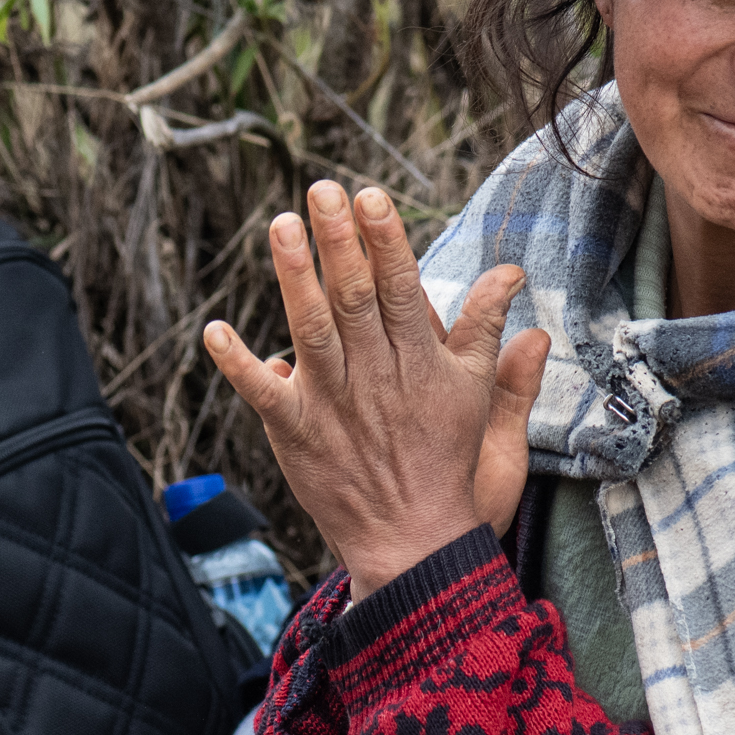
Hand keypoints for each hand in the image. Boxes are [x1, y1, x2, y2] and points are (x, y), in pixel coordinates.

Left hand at [204, 179, 549, 600]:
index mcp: (422, 366)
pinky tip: (216, 331)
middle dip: (339, 241)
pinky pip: (264, 394)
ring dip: (294, 277)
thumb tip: (518, 287)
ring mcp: (334, 405)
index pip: (400, 289)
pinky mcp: (299, 434)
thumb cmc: (454, 476)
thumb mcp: (487, 407)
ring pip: (312, 330)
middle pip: (354, 297)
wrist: (416, 546)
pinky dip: (239, 365)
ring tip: (281, 226)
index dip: (385, 241)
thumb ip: (498, 344)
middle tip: (322, 189)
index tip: (370, 197)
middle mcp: (377, 377)